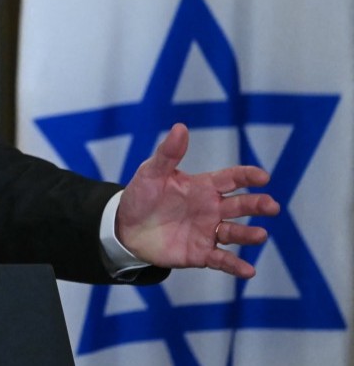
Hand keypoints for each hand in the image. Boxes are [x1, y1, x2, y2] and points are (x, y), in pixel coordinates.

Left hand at [116, 123, 279, 278]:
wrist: (125, 228)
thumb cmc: (141, 196)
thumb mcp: (151, 173)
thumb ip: (168, 153)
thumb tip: (180, 127)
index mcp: (203, 187)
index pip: (231, 179)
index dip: (247, 177)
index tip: (263, 177)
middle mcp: (211, 209)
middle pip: (240, 206)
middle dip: (257, 205)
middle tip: (271, 206)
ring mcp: (207, 232)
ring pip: (234, 233)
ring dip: (248, 234)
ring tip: (260, 235)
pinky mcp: (200, 253)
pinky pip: (221, 260)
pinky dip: (235, 266)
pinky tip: (248, 271)